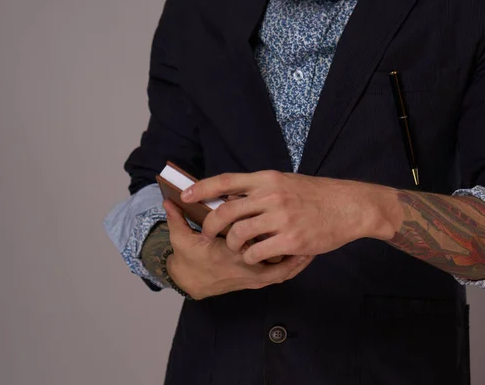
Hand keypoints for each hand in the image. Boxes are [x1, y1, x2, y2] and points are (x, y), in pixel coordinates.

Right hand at [163, 200, 313, 299]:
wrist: (194, 284)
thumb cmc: (191, 260)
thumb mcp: (182, 239)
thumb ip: (178, 218)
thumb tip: (169, 201)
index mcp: (228, 252)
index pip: (251, 234)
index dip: (267, 220)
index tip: (278, 202)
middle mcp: (244, 265)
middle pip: (274, 249)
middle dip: (292, 236)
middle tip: (305, 217)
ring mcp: (253, 276)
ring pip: (284, 266)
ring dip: (299, 253)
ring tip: (315, 238)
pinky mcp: (258, 280)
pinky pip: (282, 274)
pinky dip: (296, 265)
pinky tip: (307, 254)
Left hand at [181, 171, 398, 264]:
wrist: (349, 206)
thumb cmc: (317, 194)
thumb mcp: (286, 182)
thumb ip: (260, 189)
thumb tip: (232, 198)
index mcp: (268, 179)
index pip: (226, 181)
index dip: (202, 188)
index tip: (185, 195)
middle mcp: (271, 196)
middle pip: (226, 212)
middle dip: (211, 226)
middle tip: (208, 234)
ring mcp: (281, 218)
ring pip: (238, 235)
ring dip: (232, 245)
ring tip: (237, 247)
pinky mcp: (290, 240)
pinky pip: (257, 252)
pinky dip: (250, 257)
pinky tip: (255, 256)